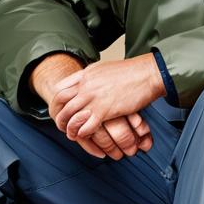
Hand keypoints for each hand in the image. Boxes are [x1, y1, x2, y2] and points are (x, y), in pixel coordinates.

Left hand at [30, 52, 155, 159]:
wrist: (146, 74)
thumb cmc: (130, 72)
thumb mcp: (104, 68)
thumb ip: (91, 77)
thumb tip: (85, 82)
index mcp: (85, 75)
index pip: (60, 88)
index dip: (57, 101)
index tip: (59, 109)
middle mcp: (85, 86)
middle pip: (61, 103)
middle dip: (59, 116)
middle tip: (61, 125)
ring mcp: (93, 98)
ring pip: (71, 116)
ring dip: (69, 128)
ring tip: (71, 134)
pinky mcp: (104, 110)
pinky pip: (86, 126)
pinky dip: (82, 133)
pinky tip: (84, 135)